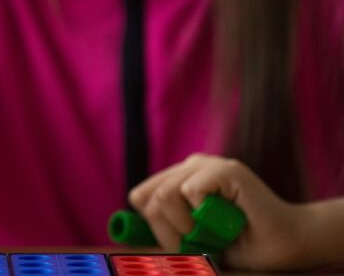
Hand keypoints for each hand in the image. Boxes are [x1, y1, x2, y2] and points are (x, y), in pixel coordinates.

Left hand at [129, 153, 305, 269]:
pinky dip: (204, 216)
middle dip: (172, 231)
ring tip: (215, 231)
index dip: (156, 226)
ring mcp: (207, 164)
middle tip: (204, 239)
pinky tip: (226, 221)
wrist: (284, 246)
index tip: (183, 241)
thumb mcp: (189, 238)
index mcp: (178, 178)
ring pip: (165, 195)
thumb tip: (126, 220)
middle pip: (150, 199)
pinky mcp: (225, 168)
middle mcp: (189, 166)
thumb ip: (163, 226)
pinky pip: (190, 191)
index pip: (140, 197)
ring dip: (188, 227)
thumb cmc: (237, 245)